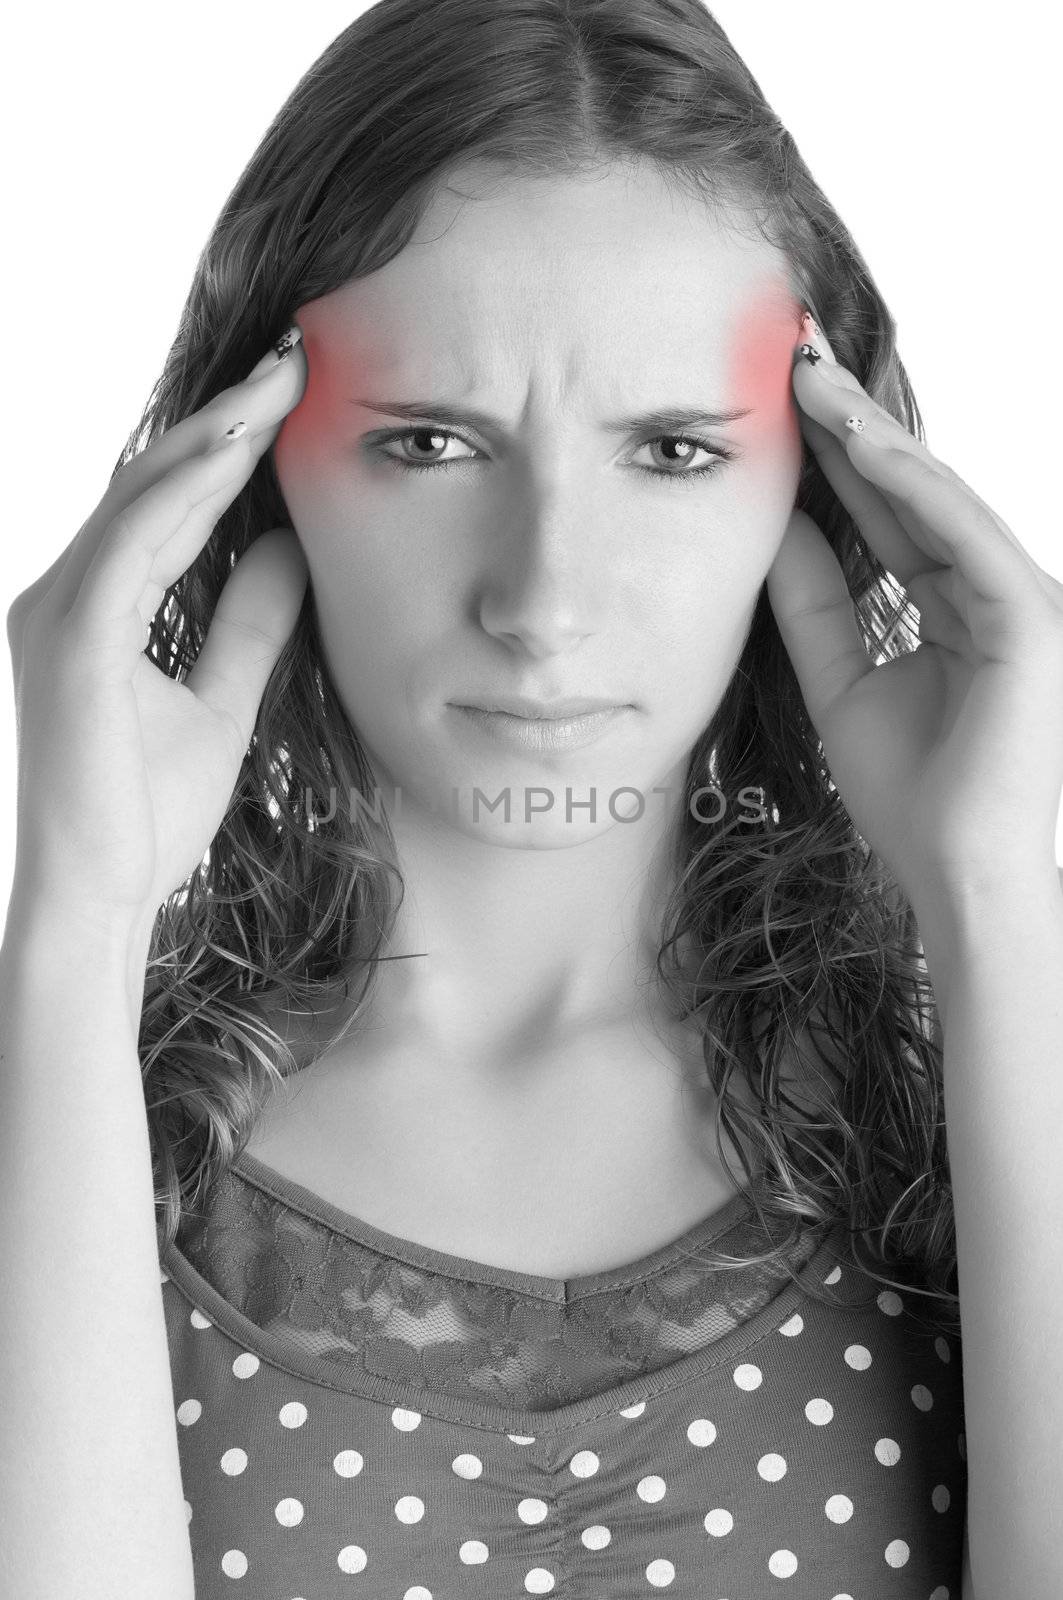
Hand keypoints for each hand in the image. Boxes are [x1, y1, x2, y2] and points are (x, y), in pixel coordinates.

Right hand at [5, 328, 309, 932]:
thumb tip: (289, 552)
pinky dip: (186, 495)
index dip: (228, 445)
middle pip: (151, 480)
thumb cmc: (149, 813)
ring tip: (280, 382)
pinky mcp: (71, 641)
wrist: (102, 896)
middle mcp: (63, 594)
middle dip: (226, 417)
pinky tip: (240, 453)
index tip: (292, 394)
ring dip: (214, 436)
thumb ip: (249, 626)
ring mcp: (57, 613)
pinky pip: (134, 546)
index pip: (165, 503)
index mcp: (95, 606)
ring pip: (140, 497)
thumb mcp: (221, 701)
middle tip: (294, 355)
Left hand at [765, 315, 1062, 908]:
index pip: (889, 513)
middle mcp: (991, 587)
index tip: (780, 402)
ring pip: (938, 496)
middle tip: (794, 356)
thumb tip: (775, 526)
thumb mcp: (838, 679)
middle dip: (851, 422)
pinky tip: (857, 438)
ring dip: (872, 434)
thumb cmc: (908, 792)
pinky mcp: (1028, 617)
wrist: (954, 870)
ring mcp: (1018, 598)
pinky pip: (961, 533)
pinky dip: (910, 483)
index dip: (837, 456)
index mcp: (953, 603)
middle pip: (912, 489)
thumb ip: (814, 602)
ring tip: (810, 378)